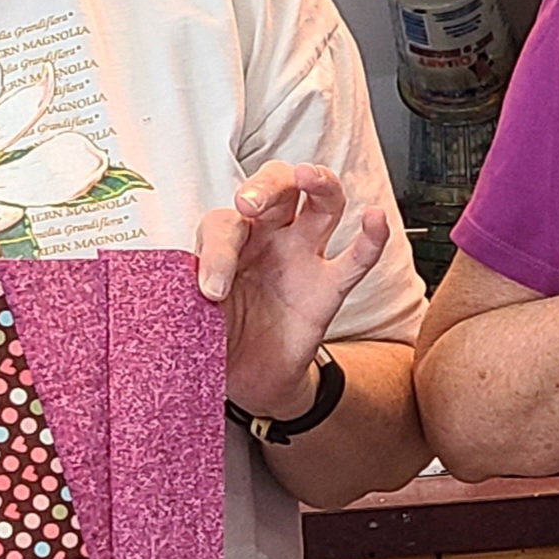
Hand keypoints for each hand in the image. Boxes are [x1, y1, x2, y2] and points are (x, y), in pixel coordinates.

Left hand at [198, 162, 393, 416]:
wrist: (248, 381)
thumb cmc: (219, 338)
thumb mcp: (192, 316)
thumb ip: (185, 299)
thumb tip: (183, 293)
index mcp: (230, 241)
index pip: (224, 224)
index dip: (217, 253)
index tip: (211, 292)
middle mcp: (268, 239)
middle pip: (278, 186)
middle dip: (266, 185)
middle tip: (249, 202)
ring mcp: (303, 259)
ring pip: (322, 204)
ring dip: (318, 183)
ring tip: (307, 176)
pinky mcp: (329, 289)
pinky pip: (356, 259)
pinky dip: (371, 238)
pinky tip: (375, 218)